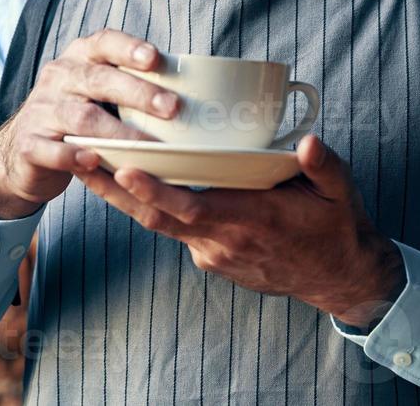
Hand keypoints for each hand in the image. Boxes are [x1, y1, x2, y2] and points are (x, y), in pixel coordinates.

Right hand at [0, 29, 179, 220]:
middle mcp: (59, 77)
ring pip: (81, 117)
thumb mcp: (97, 92)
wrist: (22, 152)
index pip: (104, 43)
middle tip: (172, 108)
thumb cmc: (76, 116)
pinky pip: (52, 149)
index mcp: (79, 59)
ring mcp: (41, 110)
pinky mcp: (29, 144)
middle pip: (99, 80)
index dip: (130, 49)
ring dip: (117, 131)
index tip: (157, 59)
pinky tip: (94, 160)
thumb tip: (194, 87)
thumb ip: (129, 83)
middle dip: (138, 93)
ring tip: (147, 144)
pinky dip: (73, 155)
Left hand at [77, 135, 404, 326]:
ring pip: (158, 225)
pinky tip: (131, 182)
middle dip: (113, 188)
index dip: (152, 190)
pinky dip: (150, 208)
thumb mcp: (339, 192)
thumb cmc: (335, 228)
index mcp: (249, 219)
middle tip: (79, 157)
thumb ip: (323, 166)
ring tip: (88, 164)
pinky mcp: (211, 258)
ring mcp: (213, 253)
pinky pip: (175, 231)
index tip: (122, 167)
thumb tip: (308, 141)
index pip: (189, 207)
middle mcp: (222, 239)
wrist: (339, 277)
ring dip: (122, 197)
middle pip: (155, 217)